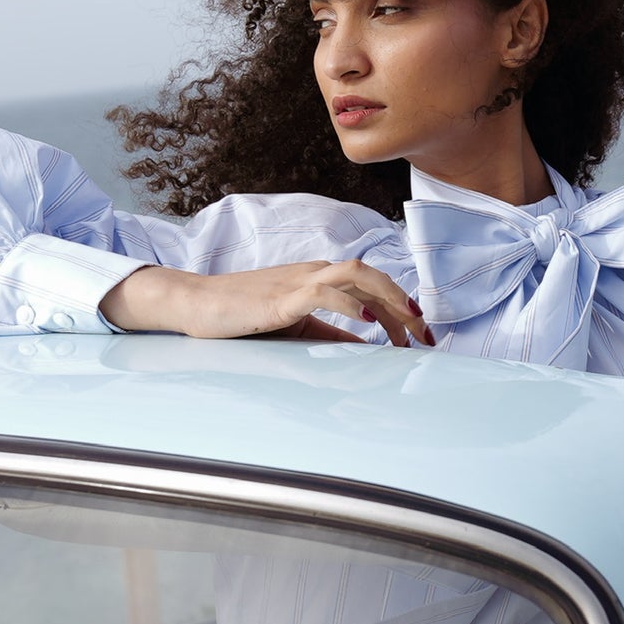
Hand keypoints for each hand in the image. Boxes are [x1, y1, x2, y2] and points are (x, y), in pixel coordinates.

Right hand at [99, 261, 434, 346]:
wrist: (197, 303)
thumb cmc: (244, 314)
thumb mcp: (298, 327)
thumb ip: (332, 336)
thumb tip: (368, 351)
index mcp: (320, 277)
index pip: (372, 285)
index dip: (400, 309)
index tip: (419, 338)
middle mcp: (315, 272)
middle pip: (374, 275)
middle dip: (404, 304)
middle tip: (426, 337)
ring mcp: (299, 281)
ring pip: (357, 274)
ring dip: (388, 300)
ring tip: (408, 326)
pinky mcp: (281, 297)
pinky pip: (324, 291)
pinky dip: (350, 305)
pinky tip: (368, 325)